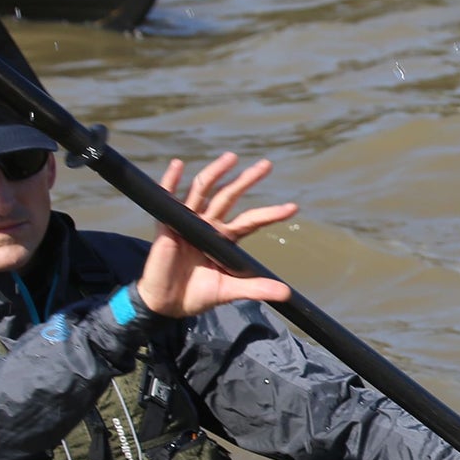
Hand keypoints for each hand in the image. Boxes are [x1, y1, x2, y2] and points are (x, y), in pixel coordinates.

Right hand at [134, 153, 296, 318]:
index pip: (251, 220)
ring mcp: (187, 221)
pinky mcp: (166, 224)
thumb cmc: (198, 294)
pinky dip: (171, 180)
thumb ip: (256, 289)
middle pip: (229, 196)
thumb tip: (286, 294)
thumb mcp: (230, 290)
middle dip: (246, 180)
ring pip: (203, 190)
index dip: (270, 213)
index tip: (293, 207)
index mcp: (224, 238)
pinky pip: (167, 198)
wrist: (168, 302)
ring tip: (231, 157)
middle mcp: (208, 224)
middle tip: (266, 164)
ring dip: (216, 172)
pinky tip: (178, 164)